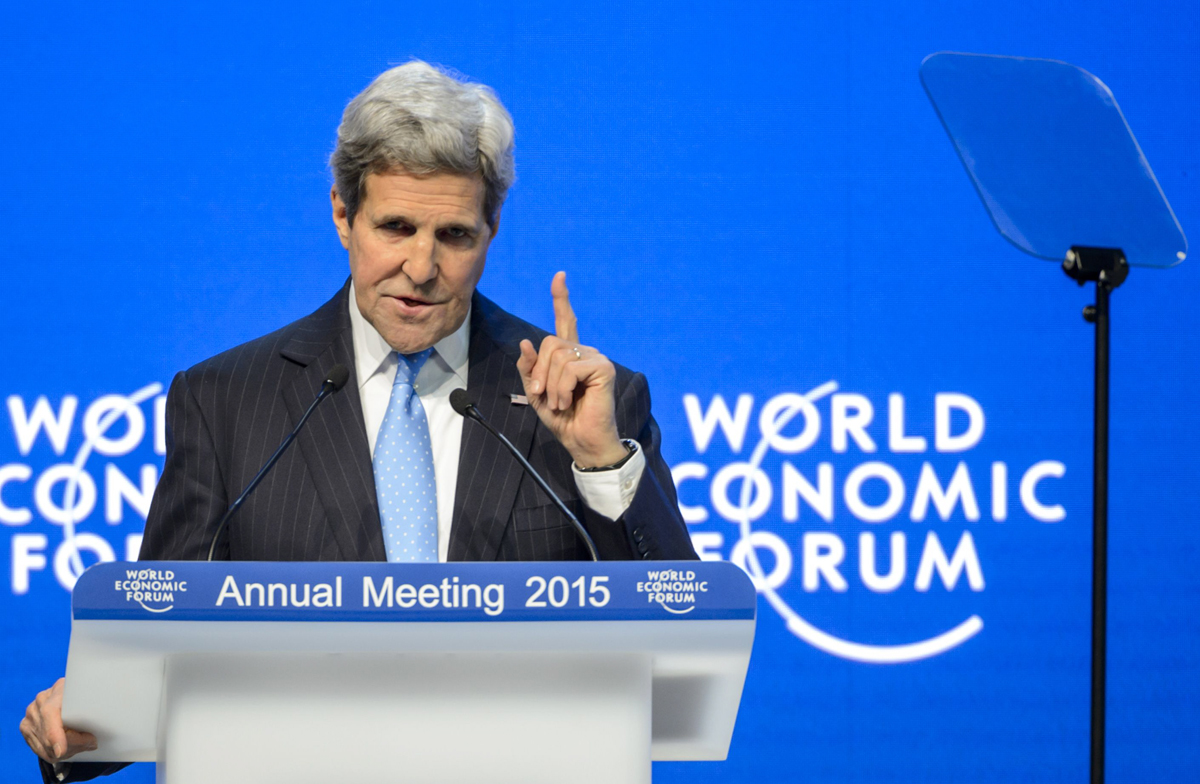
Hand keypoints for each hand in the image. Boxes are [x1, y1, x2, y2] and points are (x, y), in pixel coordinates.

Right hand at [20, 678, 96, 763]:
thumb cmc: (87, 697)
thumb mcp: (94, 697)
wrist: (71, 695)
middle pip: (49, 734)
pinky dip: (54, 754)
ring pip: (44, 745)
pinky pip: (38, 748)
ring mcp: (31, 713)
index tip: (61, 751)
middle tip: (91, 743)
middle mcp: (41, 699)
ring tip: (83, 746)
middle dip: (70, 745)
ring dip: (65, 751)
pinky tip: (68, 750)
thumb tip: (94, 739)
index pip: (50, 713)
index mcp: (59, 688)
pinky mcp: (26, 726)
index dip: (55, 734)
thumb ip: (95, 709)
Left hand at [516, 272, 627, 467]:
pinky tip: (568, 402)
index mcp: (569, 356)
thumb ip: (530, 369)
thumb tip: (525, 343)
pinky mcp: (603, 368)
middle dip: (540, 371)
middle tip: (544, 395)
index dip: (561, 298)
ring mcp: (596, 358)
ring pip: (558, 355)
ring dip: (551, 385)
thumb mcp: (536, 393)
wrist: (582, 442)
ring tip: (559, 403)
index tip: (560, 276)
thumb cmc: (562, 420)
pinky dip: (562, 388)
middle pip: (549, 342)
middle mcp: (584, 352)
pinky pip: (570, 368)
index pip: (565, 321)